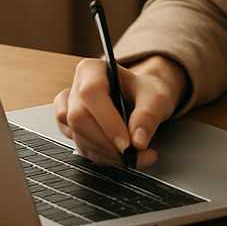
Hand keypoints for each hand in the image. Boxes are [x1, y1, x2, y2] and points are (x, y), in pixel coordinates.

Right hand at [53, 55, 188, 167]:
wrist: (142, 98)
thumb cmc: (145, 92)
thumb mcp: (156, 97)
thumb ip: (149, 115)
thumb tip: (138, 141)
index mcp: (92, 69)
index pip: (91, 93)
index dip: (107, 121)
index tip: (127, 144)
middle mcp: (76, 87)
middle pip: (79, 118)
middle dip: (107, 143)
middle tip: (132, 155)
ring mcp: (70, 109)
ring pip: (77, 136)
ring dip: (105, 153)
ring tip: (133, 156)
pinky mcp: (70, 128)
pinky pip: (78, 146)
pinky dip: (100, 156)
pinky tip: (118, 155)